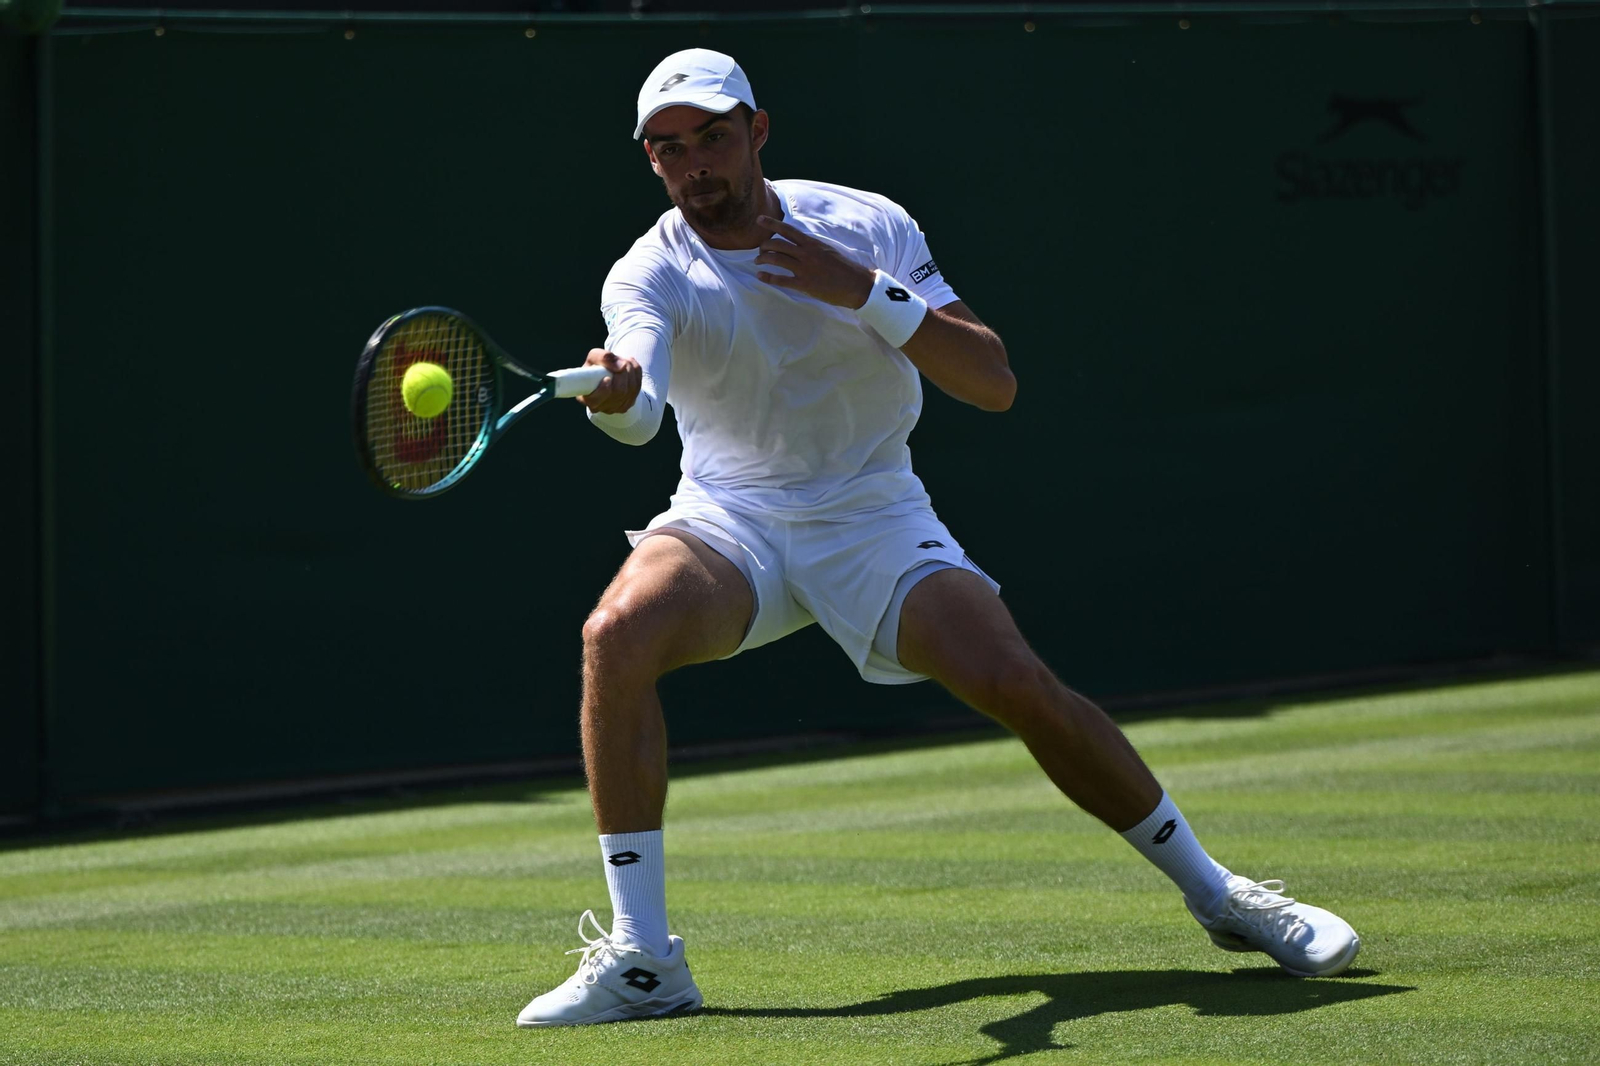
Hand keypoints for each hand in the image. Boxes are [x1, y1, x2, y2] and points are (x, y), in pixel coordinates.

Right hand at [575, 348, 640, 414]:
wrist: (607, 373)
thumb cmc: (596, 367)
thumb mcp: (594, 357)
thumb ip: (602, 357)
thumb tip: (621, 365)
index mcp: (587, 398)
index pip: (594, 401)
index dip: (603, 390)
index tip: (607, 378)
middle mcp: (601, 407)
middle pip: (619, 392)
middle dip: (622, 373)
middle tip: (619, 361)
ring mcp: (616, 407)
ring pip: (631, 389)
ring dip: (630, 370)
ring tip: (624, 361)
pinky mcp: (629, 403)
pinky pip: (638, 386)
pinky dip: (636, 372)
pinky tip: (630, 366)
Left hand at [754, 215, 875, 308]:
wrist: (857, 284)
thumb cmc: (844, 268)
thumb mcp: (828, 250)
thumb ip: (812, 247)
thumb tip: (801, 244)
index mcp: (812, 243)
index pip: (788, 230)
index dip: (771, 223)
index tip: (759, 220)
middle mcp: (806, 253)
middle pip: (777, 244)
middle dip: (763, 245)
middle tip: (759, 250)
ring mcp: (805, 268)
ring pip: (776, 259)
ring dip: (762, 259)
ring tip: (757, 262)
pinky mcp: (805, 284)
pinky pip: (780, 279)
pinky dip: (767, 277)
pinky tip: (760, 277)